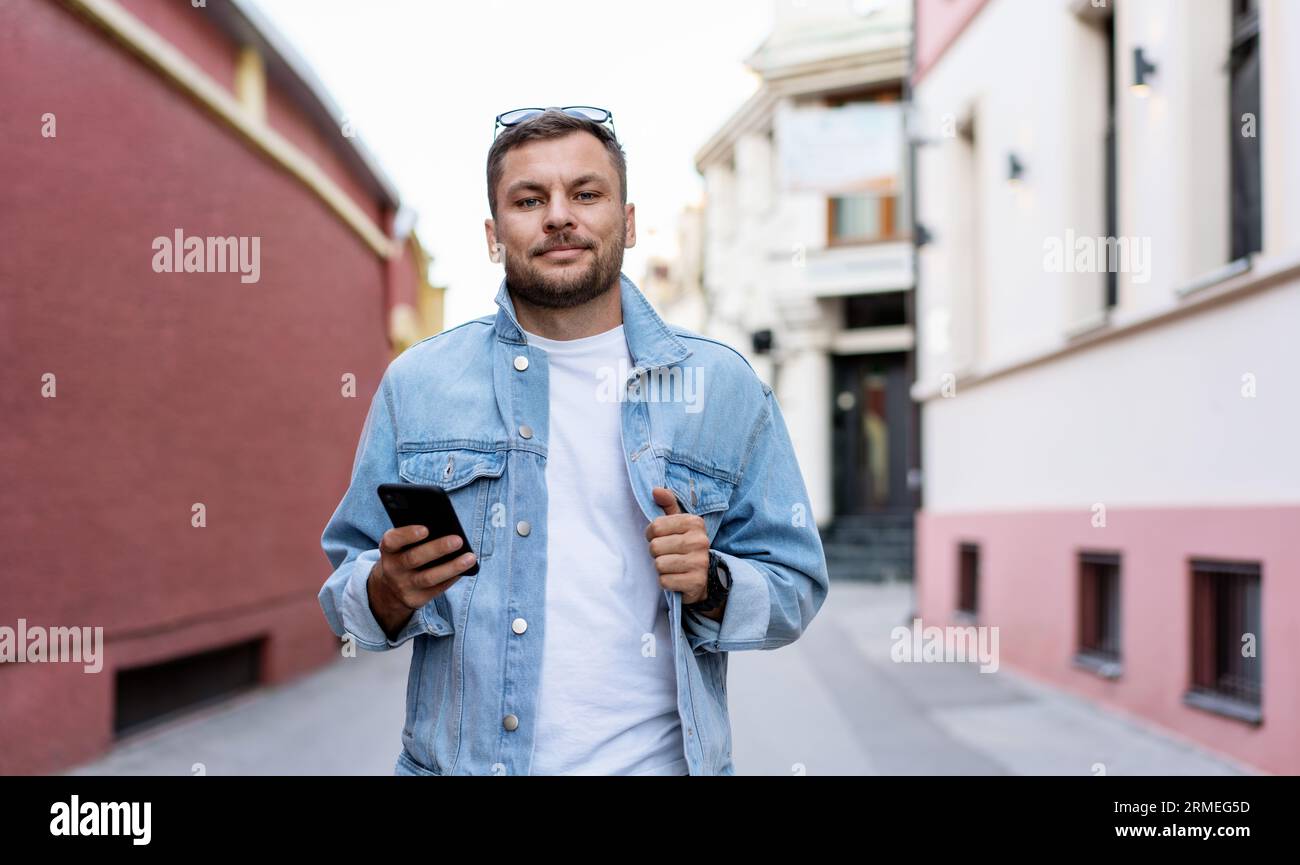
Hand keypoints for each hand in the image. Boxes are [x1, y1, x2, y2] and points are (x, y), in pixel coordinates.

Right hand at [368, 526, 475, 637]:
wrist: (391, 586)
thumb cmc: (405, 554)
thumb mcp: (402, 545)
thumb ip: (416, 537)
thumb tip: (447, 530)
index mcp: (388, 549)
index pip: (392, 541)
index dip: (408, 534)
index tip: (426, 529)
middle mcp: (392, 568)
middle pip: (414, 558)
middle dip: (437, 549)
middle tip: (458, 540)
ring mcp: (403, 586)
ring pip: (429, 577)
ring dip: (452, 567)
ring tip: (470, 558)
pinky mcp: (414, 599)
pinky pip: (437, 589)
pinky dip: (452, 578)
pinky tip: (465, 570)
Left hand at [645, 487, 711, 608]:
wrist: (705, 577)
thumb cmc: (685, 546)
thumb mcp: (679, 523)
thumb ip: (668, 504)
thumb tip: (655, 490)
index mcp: (695, 523)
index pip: (656, 526)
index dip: (651, 535)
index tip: (661, 538)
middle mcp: (700, 541)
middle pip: (655, 547)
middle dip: (656, 553)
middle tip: (667, 554)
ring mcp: (700, 562)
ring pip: (659, 564)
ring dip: (661, 568)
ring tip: (672, 566)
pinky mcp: (696, 582)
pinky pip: (665, 581)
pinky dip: (666, 581)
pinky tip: (676, 578)